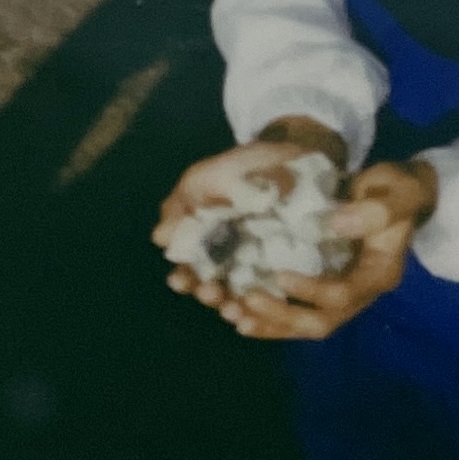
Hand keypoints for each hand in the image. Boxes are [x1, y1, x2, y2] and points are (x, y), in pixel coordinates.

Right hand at [154, 115, 346, 318]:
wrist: (299, 151)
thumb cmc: (247, 166)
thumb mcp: (208, 177)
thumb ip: (183, 204)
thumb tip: (159, 238)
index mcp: (207, 241)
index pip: (189, 270)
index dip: (183, 279)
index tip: (179, 280)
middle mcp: (232, 259)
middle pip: (213, 288)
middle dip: (207, 294)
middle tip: (210, 292)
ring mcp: (262, 265)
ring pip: (243, 296)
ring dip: (234, 306)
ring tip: (234, 308)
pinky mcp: (292, 266)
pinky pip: (277, 292)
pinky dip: (268, 304)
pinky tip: (263, 308)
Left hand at [154, 119, 437, 339]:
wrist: (401, 195)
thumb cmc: (398, 190)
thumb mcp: (395, 192)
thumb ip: (374, 210)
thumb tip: (334, 223)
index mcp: (378, 275)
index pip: (343, 295)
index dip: (311, 291)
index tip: (280, 276)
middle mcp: (360, 294)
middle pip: (320, 322)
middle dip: (282, 316)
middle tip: (247, 301)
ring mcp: (342, 296)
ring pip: (304, 324)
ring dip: (270, 324)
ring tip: (234, 316)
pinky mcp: (325, 290)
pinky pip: (297, 312)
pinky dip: (269, 317)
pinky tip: (241, 315)